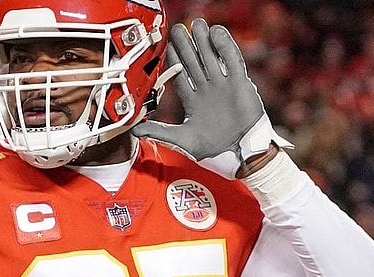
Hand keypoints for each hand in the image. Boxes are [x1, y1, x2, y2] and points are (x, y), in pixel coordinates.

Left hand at [132, 19, 290, 178]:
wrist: (239, 155)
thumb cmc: (213, 150)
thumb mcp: (181, 139)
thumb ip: (159, 132)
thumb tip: (133, 130)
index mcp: (194, 102)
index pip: (182, 76)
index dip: (175, 61)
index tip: (166, 46)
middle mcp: (208, 91)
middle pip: (195, 62)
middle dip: (187, 46)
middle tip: (177, 28)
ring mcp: (224, 86)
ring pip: (212, 58)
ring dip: (204, 41)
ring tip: (196, 24)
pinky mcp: (239, 84)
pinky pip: (232, 61)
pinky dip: (225, 46)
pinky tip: (216, 33)